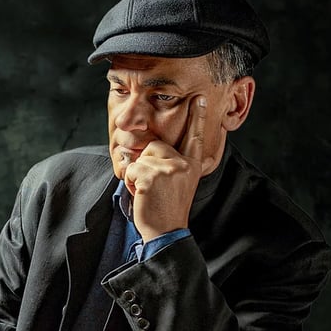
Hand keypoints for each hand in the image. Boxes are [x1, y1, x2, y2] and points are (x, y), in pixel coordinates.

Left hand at [123, 95, 209, 241]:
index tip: (198, 98)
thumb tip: (150, 146)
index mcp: (193, 165)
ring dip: (138, 176)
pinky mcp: (152, 175)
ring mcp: (169, 168)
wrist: (166, 232)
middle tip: (154, 188)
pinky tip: (144, 196)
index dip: (197, 117)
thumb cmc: (166, 209)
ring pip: (140, 158)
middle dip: (145, 164)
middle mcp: (184, 164)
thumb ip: (170, 163)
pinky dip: (132, 183)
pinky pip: (131, 169)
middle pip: (154, 146)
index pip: (194, 137)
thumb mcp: (176, 183)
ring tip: (150, 193)